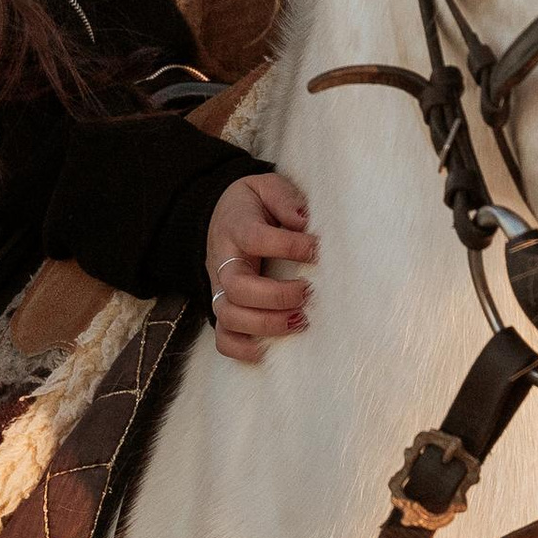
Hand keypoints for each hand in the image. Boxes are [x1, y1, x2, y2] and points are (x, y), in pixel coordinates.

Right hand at [207, 171, 317, 361]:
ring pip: (229, 316)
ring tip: (300, 320)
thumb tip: (303, 221)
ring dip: (266, 324)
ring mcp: (220, 290)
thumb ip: (284, 199)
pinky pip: (223, 339)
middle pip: (237, 287)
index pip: (255, 238)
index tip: (317, 248)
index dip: (288, 246)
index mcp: (235, 227)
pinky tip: (272, 348)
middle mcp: (223, 262)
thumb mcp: (266, 187)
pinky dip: (244, 350)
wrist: (221, 218)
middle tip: (308, 293)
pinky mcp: (223, 310)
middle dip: (276, 296)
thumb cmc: (253, 206)